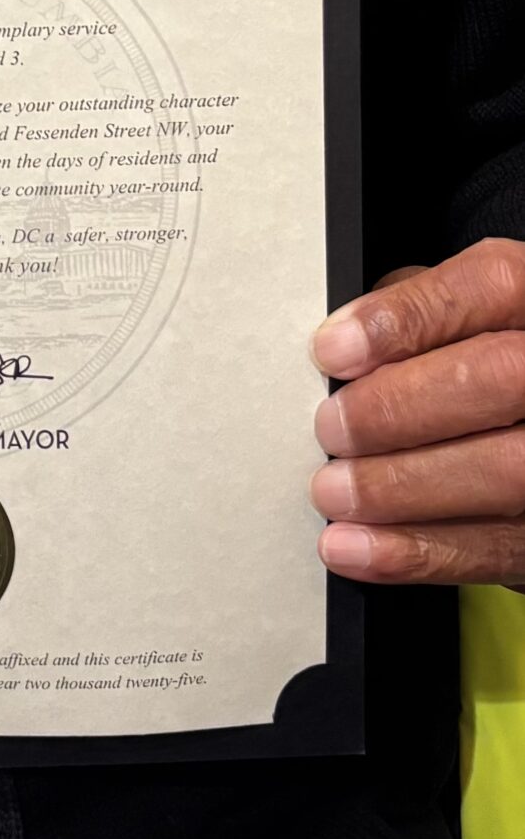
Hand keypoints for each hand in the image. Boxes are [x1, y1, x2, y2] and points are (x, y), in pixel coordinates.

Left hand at [310, 240, 524, 585]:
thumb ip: (417, 310)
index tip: (334, 351)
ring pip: (504, 471)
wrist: (524, 420)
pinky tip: (357, 547)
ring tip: (333, 491)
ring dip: (399, 488)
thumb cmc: (488, 358)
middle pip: (498, 378)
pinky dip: (418, 552)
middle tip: (332, 429)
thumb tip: (344, 343)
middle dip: (398, 408)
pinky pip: (499, 548)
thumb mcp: (466, 311)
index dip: (405, 319)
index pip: (489, 286)